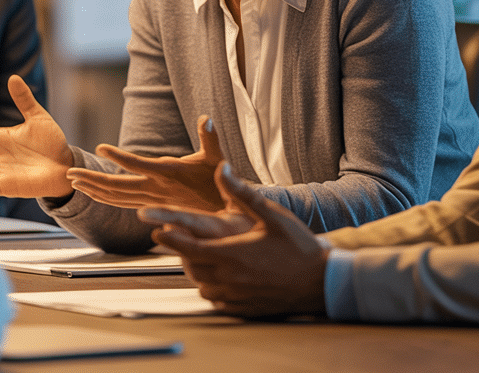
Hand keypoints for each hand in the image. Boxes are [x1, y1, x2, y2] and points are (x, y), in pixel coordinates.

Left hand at [66, 115, 225, 211]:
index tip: (101, 147)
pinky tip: (93, 193)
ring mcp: (152, 200)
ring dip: (94, 189)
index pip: (138, 165)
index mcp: (168, 174)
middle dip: (92, 178)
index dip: (119, 157)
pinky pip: (122, 203)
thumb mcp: (217, 158)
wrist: (224, 215)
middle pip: (117, 186)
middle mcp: (156, 190)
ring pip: (116, 197)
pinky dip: (105, 197)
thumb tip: (207, 118)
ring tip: (74, 181)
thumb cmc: (220, 182)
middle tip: (70, 171)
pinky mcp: (151, 205)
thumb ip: (210, 138)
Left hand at [140, 163, 327, 317]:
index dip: (169, 238)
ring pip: (201, 285)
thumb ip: (241, 192)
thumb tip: (221, 168)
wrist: (322, 283)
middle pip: (190, 266)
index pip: (188, 246)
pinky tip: (219, 277)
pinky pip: (216, 300)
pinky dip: (211, 287)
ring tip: (199, 255)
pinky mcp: (243, 309)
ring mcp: (235, 297)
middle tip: (178, 239)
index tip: (156, 230)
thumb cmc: (299, 246)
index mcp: (230, 254)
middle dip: (181, 251)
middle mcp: (228, 278)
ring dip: (195, 270)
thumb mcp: (271, 214)